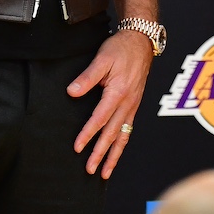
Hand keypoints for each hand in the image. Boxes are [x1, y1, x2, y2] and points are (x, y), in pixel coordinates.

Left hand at [70, 30, 154, 178]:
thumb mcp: (102, 58)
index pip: (100, 118)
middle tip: (90, 169)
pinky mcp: (134, 104)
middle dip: (101, 153)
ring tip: (105, 172)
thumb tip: (72, 92)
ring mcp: (133, 105)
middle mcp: (128, 102)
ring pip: (123, 135)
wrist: (142, 41)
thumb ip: (87, 77)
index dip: (88, 134)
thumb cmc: (121, 48)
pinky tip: (117, 151)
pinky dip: (122, 143)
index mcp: (118, 92)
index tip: (78, 147)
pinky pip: (129, 128)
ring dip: (114, 155)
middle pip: (112, 133)